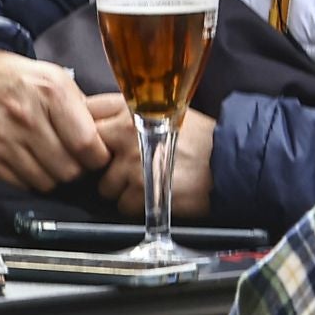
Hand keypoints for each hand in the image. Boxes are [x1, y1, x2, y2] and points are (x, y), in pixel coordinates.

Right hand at [0, 50, 110, 192]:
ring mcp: (1, 137)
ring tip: (46, 158)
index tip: (95, 156)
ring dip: (51, 176)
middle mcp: (25, 115)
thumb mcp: (56, 79)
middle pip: (68, 170)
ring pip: (45, 182)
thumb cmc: (21, 80)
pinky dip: (28, 179)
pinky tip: (27, 161)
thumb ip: (83, 109)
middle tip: (69, 158)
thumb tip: (110, 139)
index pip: (88, 145)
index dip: (98, 157)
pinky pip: (20, 185)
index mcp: (51, 92)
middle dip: (75, 169)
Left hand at [89, 93, 214, 220]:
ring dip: (119, 188)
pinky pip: (122, 205)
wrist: (229, 161)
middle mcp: (126, 134)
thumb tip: (101, 122)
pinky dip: (134, 205)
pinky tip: (152, 194)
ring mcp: (132, 165)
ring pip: (104, 186)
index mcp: (130, 109)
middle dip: (98, 163)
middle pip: (88, 153)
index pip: (87, 113)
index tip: (90, 138)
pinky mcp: (142, 192)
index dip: (85, 129)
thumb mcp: (163, 110)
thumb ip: (129, 114)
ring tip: (143, 181)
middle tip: (116, 165)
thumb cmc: (201, 137)